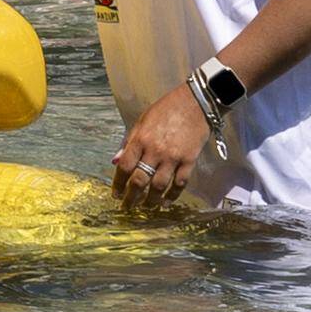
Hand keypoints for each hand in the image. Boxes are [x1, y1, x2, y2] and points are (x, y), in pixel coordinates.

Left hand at [108, 89, 209, 207]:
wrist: (195, 103)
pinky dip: (173, 195)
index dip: (118, 183)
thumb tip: (115, 160)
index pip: (125, 167)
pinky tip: (166, 202)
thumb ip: (129, 142)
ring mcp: (173, 157)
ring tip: (146, 207)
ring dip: (151, 200)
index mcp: (140, 139)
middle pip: (140, 180)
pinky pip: (180, 183)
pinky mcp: (189, 161)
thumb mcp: (142, 121)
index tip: (115, 194)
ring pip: (159, 186)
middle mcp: (155, 151)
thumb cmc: (166, 109)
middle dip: (131, 197)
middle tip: (127, 207)